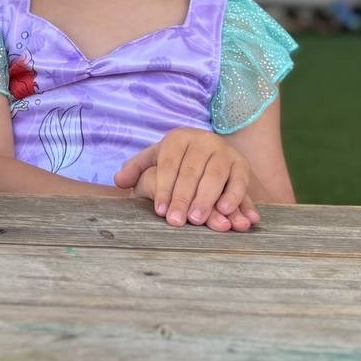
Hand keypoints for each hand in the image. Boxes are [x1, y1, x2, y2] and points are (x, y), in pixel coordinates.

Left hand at [114, 130, 259, 230]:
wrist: (209, 149)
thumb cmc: (176, 160)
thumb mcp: (155, 159)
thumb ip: (136, 169)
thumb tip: (119, 181)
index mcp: (178, 138)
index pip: (170, 164)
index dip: (164, 188)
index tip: (160, 211)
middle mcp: (203, 141)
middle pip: (192, 172)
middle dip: (183, 198)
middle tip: (177, 221)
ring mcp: (224, 152)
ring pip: (216, 176)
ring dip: (207, 199)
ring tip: (198, 219)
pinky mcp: (242, 165)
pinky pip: (240, 182)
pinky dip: (236, 197)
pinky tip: (228, 213)